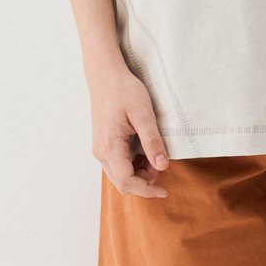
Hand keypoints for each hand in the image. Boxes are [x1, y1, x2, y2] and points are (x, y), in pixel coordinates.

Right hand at [90, 61, 170, 196]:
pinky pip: (117, 166)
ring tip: (153, 153)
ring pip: (119, 176)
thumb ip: (152, 141)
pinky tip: (143, 150)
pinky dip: (132, 165)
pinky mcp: (102, 145)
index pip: (127, 182)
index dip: (147, 190)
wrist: (105, 75)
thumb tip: (162, 166)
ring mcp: (100, 149)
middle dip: (144, 182)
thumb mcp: (143, 113)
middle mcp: (101, 152)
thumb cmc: (123, 90)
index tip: (165, 190)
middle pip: (122, 183)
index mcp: (110, 146)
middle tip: (160, 163)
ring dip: (139, 173)